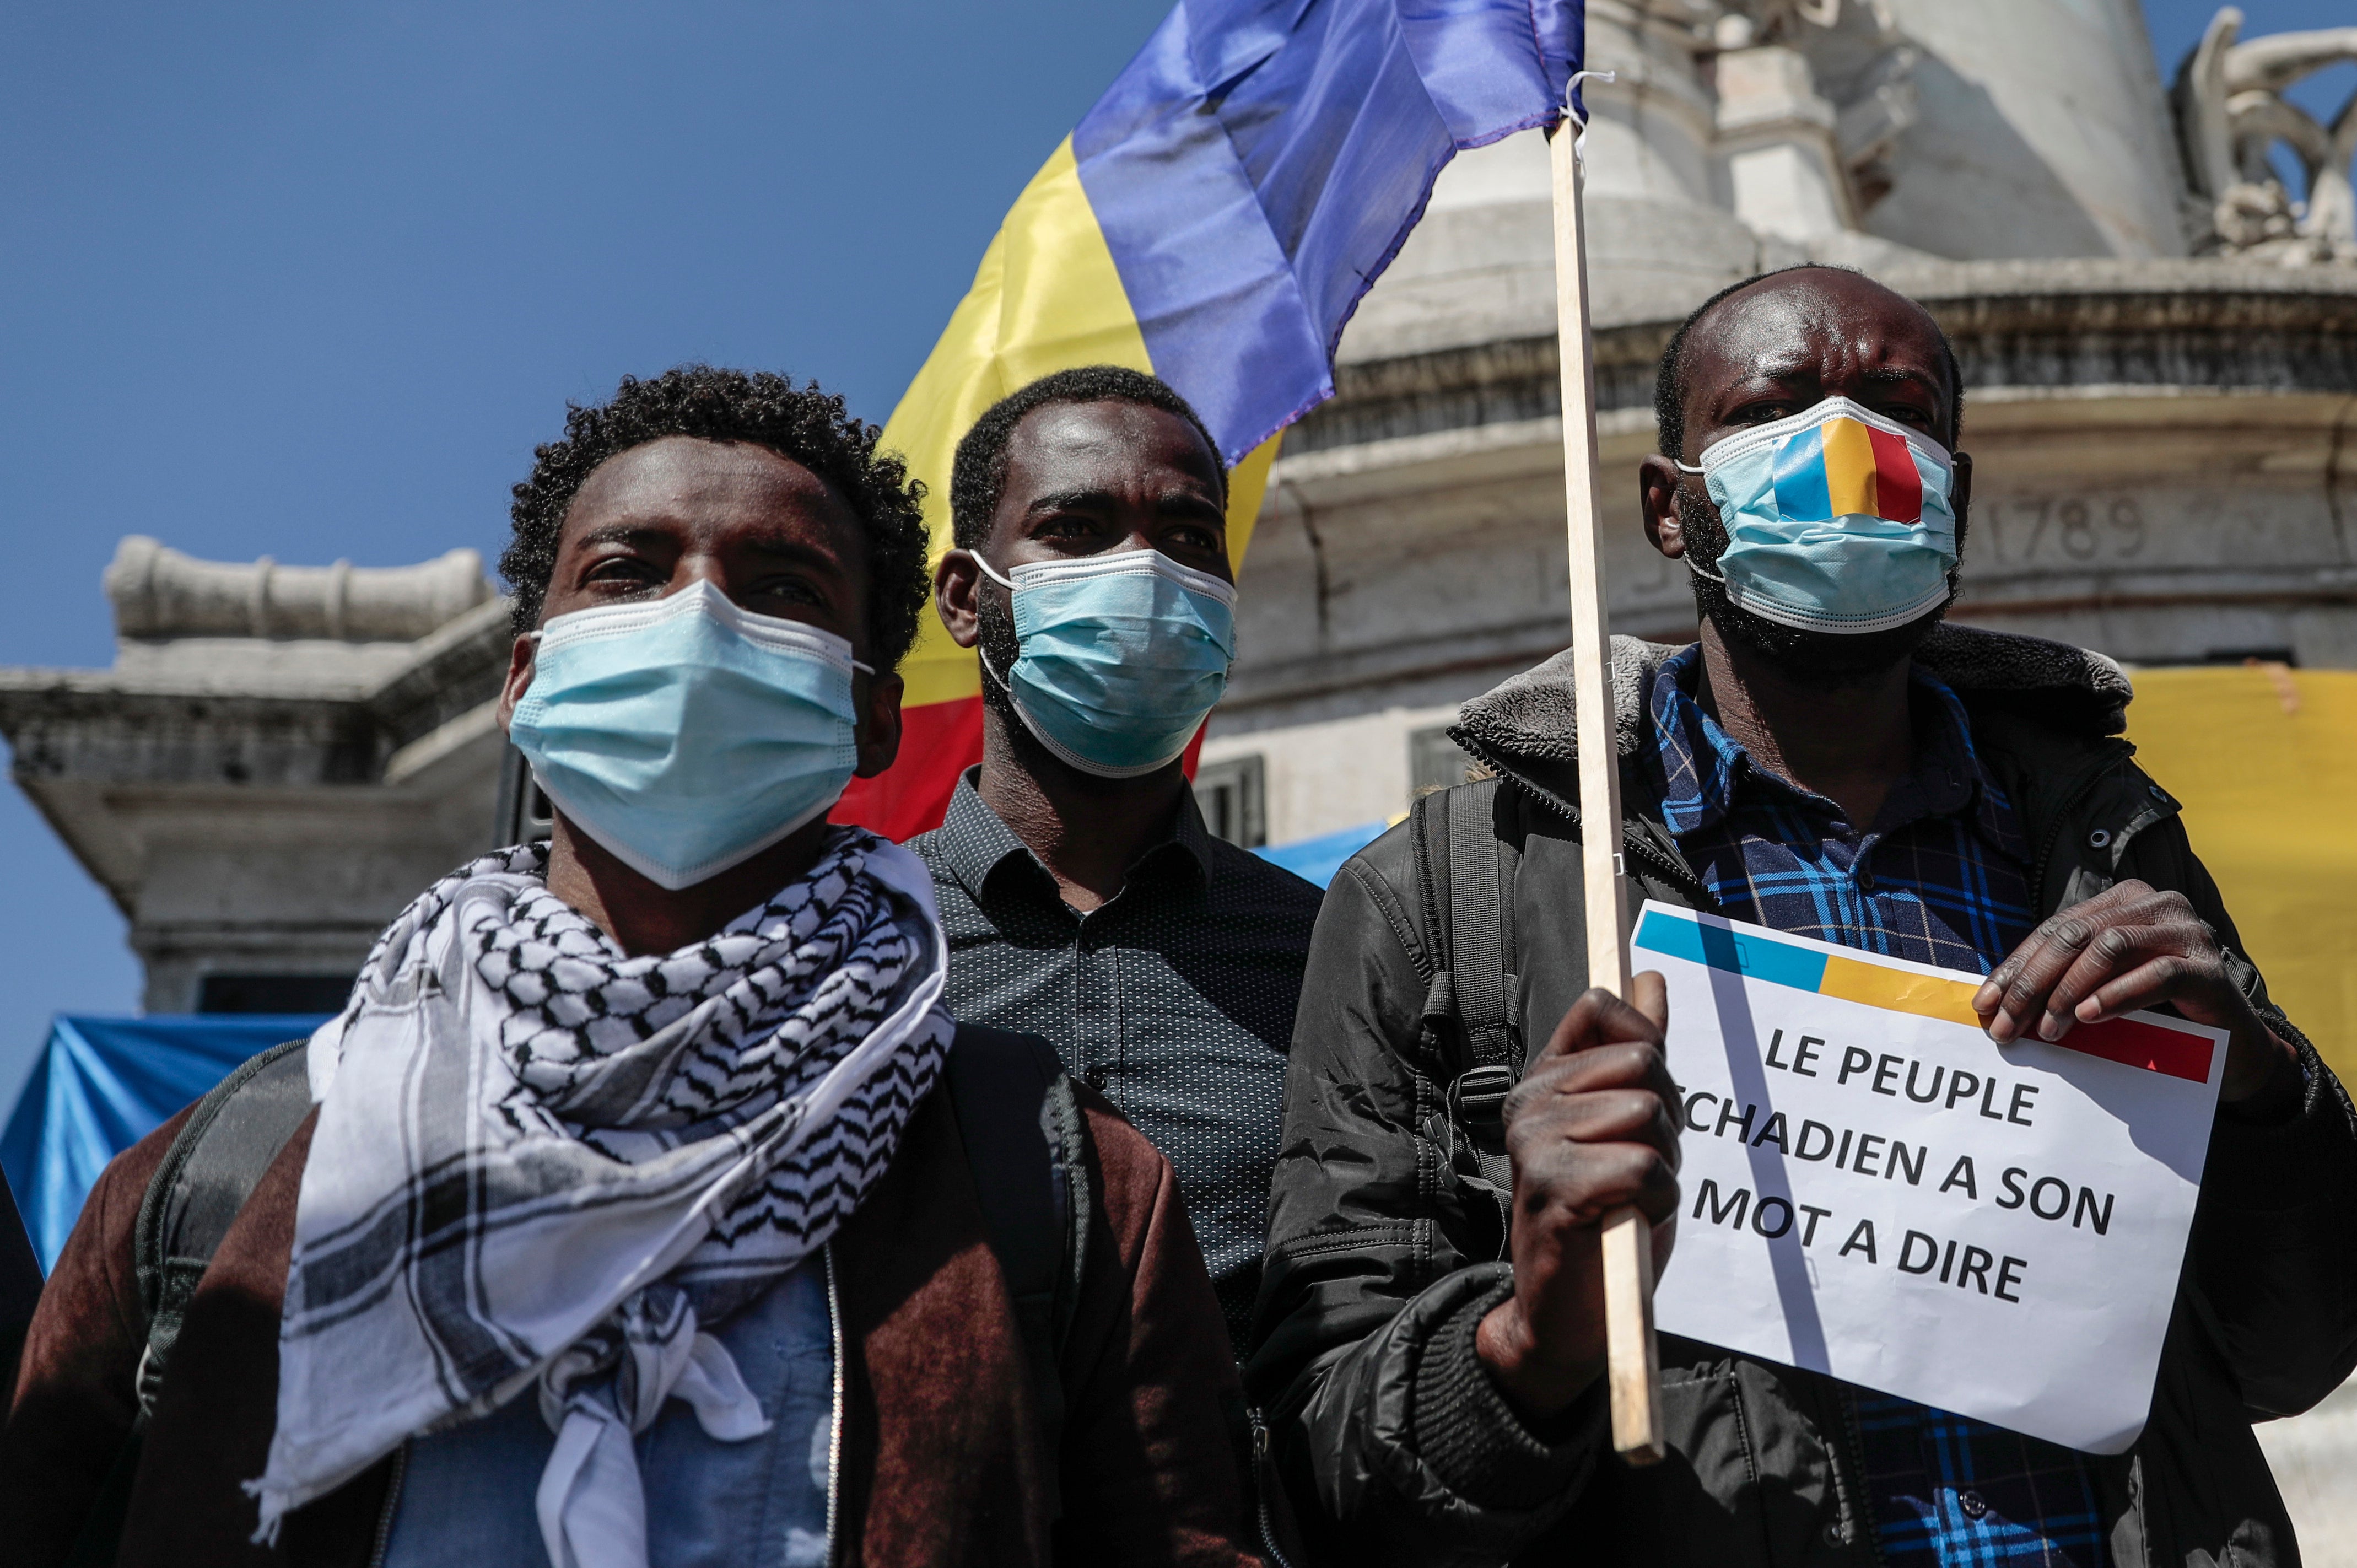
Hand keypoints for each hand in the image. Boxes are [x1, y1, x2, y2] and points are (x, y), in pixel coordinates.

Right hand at [1476, 975, 1678, 1418]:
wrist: (1569, 1314)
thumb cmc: (1607, 1215)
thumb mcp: (1628, 1124)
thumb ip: (1636, 1050)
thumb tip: (1649, 977)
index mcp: (1544, 1078)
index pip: (1602, 1009)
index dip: (1646, 1051)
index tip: (1641, 1103)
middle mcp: (1528, 1100)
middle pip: (1645, 1064)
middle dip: (1667, 1120)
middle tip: (1637, 1169)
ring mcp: (1534, 1143)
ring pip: (1649, 1116)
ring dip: (1665, 1166)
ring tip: (1629, 1199)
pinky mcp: (1554, 1189)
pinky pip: (1644, 1168)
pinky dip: (1657, 1201)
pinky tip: (1628, 1221)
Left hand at [1972, 879, 2296, 1103]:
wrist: (2230, 1043)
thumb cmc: (2157, 1010)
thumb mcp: (2102, 985)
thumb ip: (2062, 978)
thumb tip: (1994, 1000)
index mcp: (2124, 900)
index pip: (2056, 930)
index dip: (2016, 967)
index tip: (1985, 1004)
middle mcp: (2156, 905)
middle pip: (2076, 935)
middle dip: (2033, 982)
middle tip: (2006, 1025)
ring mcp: (2187, 932)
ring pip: (2111, 947)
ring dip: (2070, 990)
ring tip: (2048, 1028)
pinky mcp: (2211, 969)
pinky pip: (2158, 974)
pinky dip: (2117, 994)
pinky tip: (2089, 1016)